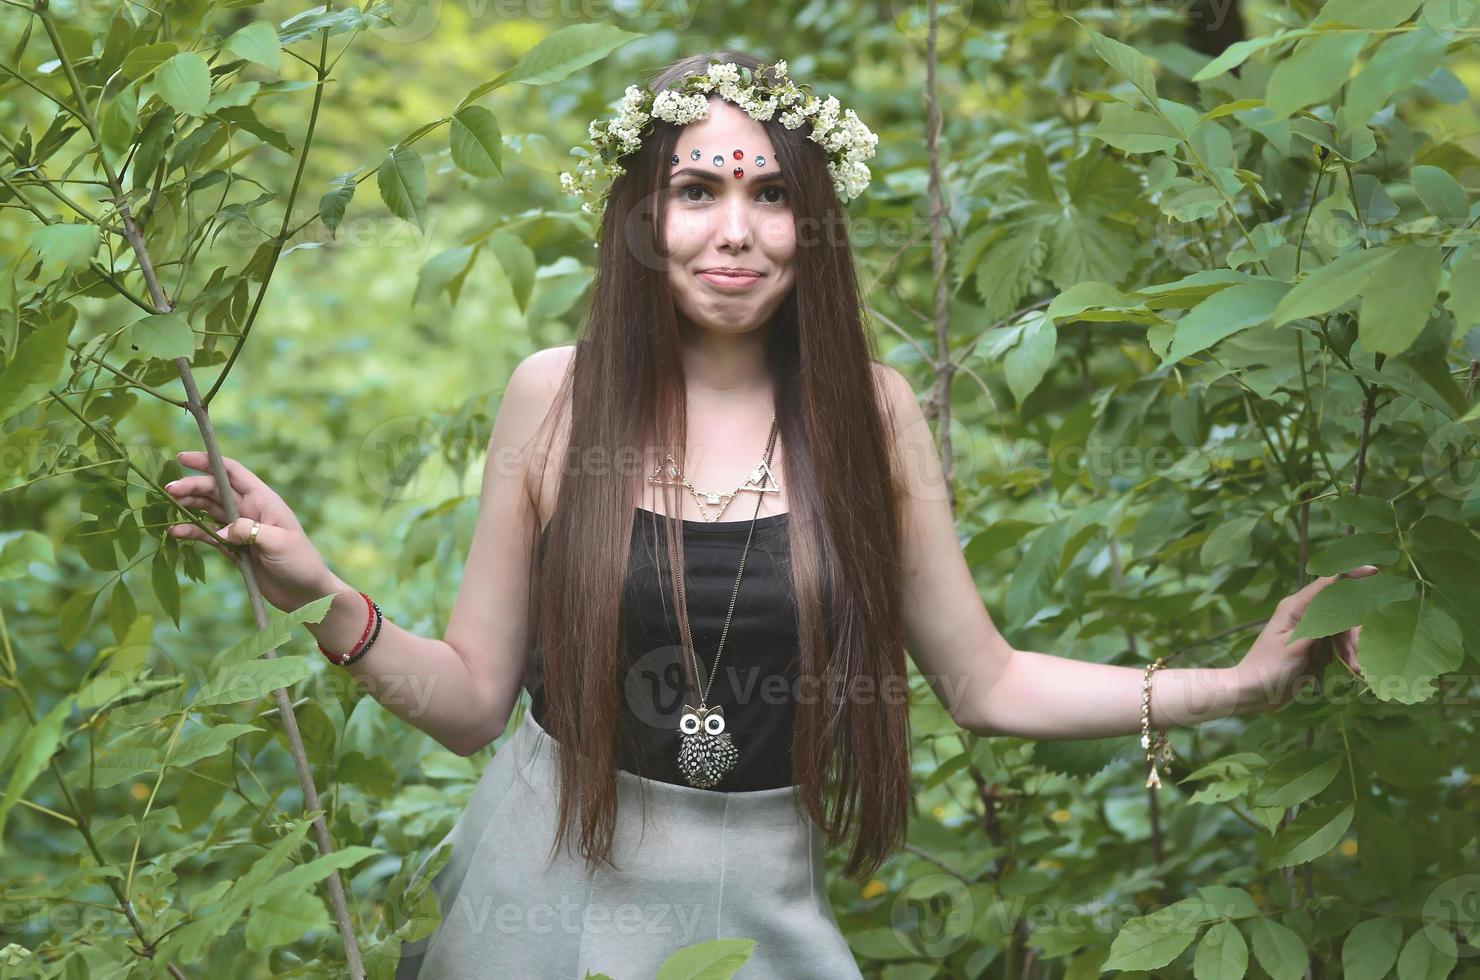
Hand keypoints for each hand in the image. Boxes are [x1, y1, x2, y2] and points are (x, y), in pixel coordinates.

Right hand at [164, 451, 345, 613]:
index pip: (232, 472)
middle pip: (214, 490)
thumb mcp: (279, 543)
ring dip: (187, 507)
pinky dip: (191, 531)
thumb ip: (250, 531)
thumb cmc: (300, 562)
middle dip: (191, 486)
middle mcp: (248, 510)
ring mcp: (239, 529)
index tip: (182, 457)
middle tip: (168, 490)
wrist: (305, 593)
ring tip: (167, 509)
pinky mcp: (232, 547)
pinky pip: (207, 534)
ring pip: (207, 510)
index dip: (208, 462)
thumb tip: (221, 530)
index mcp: (262, 500)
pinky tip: (175, 532)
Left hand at [1233, 564, 1378, 711]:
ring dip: (1353, 647)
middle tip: (1360, 651)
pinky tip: (1353, 670)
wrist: (1254, 692)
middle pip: (1342, 610)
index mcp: (1295, 607)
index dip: (1351, 575)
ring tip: (1356, 668)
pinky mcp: (1317, 648)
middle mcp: (1305, 615)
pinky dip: (1348, 656)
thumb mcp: (1293, 646)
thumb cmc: (1267, 666)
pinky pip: (1340, 646)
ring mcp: (1312, 631)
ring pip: (1344, 630)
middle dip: (1356, 630)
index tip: (1375, 571)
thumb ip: (1318, 625)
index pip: (1327, 584)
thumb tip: (1341, 604)